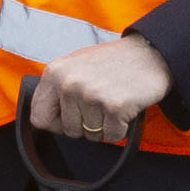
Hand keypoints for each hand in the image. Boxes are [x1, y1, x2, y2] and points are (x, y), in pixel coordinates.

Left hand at [25, 33, 171, 142]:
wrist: (151, 53)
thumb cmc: (113, 63)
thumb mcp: (75, 67)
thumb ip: (57, 89)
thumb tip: (41, 119)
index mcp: (54, 72)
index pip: (39, 118)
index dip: (56, 123)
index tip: (72, 116)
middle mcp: (69, 83)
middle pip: (69, 131)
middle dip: (86, 125)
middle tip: (101, 103)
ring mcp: (90, 95)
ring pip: (91, 135)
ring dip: (105, 125)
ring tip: (114, 100)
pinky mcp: (113, 106)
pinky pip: (112, 136)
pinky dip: (121, 128)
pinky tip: (125, 107)